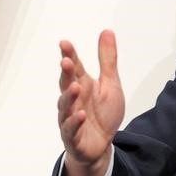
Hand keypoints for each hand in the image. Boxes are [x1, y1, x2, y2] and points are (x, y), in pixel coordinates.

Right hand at [57, 30, 124, 175]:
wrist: (102, 145)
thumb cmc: (102, 113)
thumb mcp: (110, 83)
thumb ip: (107, 59)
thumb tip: (107, 31)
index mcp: (82, 85)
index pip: (74, 68)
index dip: (69, 55)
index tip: (65, 43)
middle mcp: (73, 100)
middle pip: (66, 84)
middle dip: (65, 74)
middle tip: (66, 61)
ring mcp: (70, 118)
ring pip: (65, 107)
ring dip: (69, 97)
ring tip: (75, 87)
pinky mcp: (73, 137)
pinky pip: (71, 130)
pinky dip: (74, 122)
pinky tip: (80, 114)